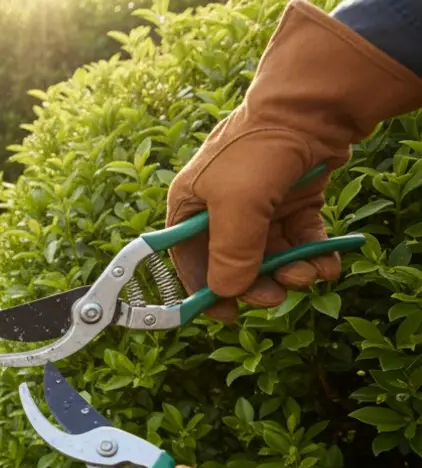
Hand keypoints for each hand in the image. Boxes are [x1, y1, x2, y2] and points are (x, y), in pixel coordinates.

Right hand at [165, 120, 342, 324]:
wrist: (312, 106)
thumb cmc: (258, 149)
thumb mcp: (235, 206)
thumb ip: (229, 254)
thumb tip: (229, 291)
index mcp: (191, 205)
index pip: (187, 259)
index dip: (202, 290)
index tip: (225, 315)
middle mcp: (222, 208)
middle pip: (232, 262)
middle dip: (255, 284)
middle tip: (274, 297)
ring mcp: (261, 205)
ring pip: (270, 255)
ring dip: (288, 273)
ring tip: (307, 276)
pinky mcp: (294, 201)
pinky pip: (300, 241)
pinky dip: (312, 257)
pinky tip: (325, 266)